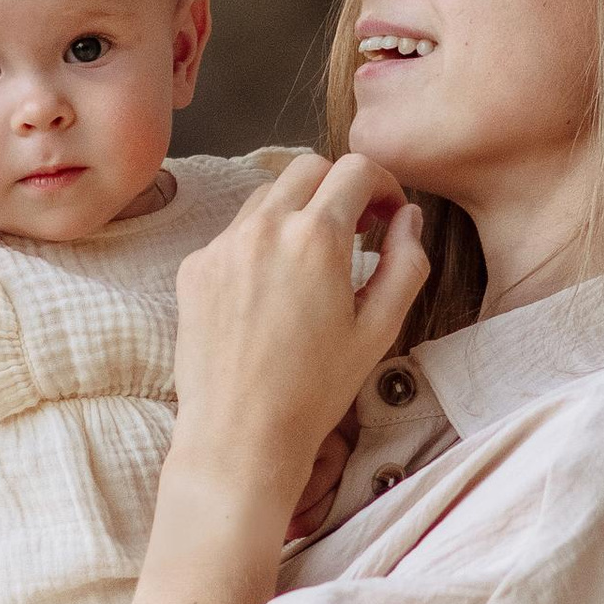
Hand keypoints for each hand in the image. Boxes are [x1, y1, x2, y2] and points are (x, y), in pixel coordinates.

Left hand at [170, 153, 426, 524]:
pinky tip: (271, 291)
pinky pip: (234, 233)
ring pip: (267, 196)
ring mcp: (222, 245)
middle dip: (339, 187)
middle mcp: (264, 227)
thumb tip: (408, 218)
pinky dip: (260, 244)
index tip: (388, 213)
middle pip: (308, 168)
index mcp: (316, 237)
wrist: (240, 436)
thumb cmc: (315, 390)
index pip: (356, 169)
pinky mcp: (195, 267)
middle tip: (357, 229)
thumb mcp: (379, 329)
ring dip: (297, 211)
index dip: (384, 184)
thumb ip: (406, 262)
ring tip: (313, 261)